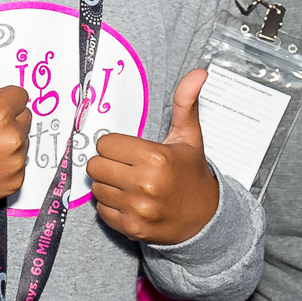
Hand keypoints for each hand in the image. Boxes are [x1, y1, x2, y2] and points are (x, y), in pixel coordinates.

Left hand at [90, 70, 221, 245]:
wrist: (206, 219)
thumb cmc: (192, 174)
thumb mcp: (189, 137)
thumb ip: (186, 103)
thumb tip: (198, 73)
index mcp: (157, 158)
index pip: (105, 144)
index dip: (115, 145)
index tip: (129, 150)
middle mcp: (146, 184)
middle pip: (95, 165)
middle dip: (108, 163)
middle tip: (126, 166)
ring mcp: (138, 209)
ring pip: (96, 187)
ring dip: (108, 185)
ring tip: (130, 184)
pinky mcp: (131, 228)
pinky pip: (101, 210)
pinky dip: (111, 205)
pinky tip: (130, 201)